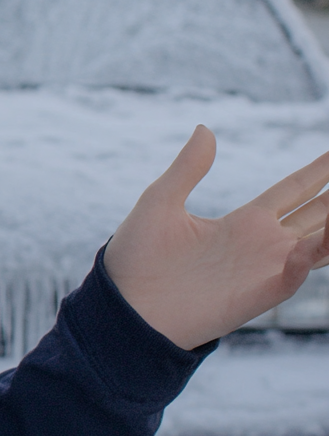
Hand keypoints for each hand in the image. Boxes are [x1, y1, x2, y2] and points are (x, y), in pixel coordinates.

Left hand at [103, 125, 328, 349]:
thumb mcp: (161, 202)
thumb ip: (188, 168)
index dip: (318, 173)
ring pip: (319, 245)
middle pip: (317, 215)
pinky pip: (292, 277)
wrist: (126, 306)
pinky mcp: (257, 296)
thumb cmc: (137, 256)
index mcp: (243, 222)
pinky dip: (306, 261)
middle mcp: (262, 245)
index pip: (293, 191)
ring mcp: (264, 271)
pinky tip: (309, 245)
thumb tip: (205, 129)